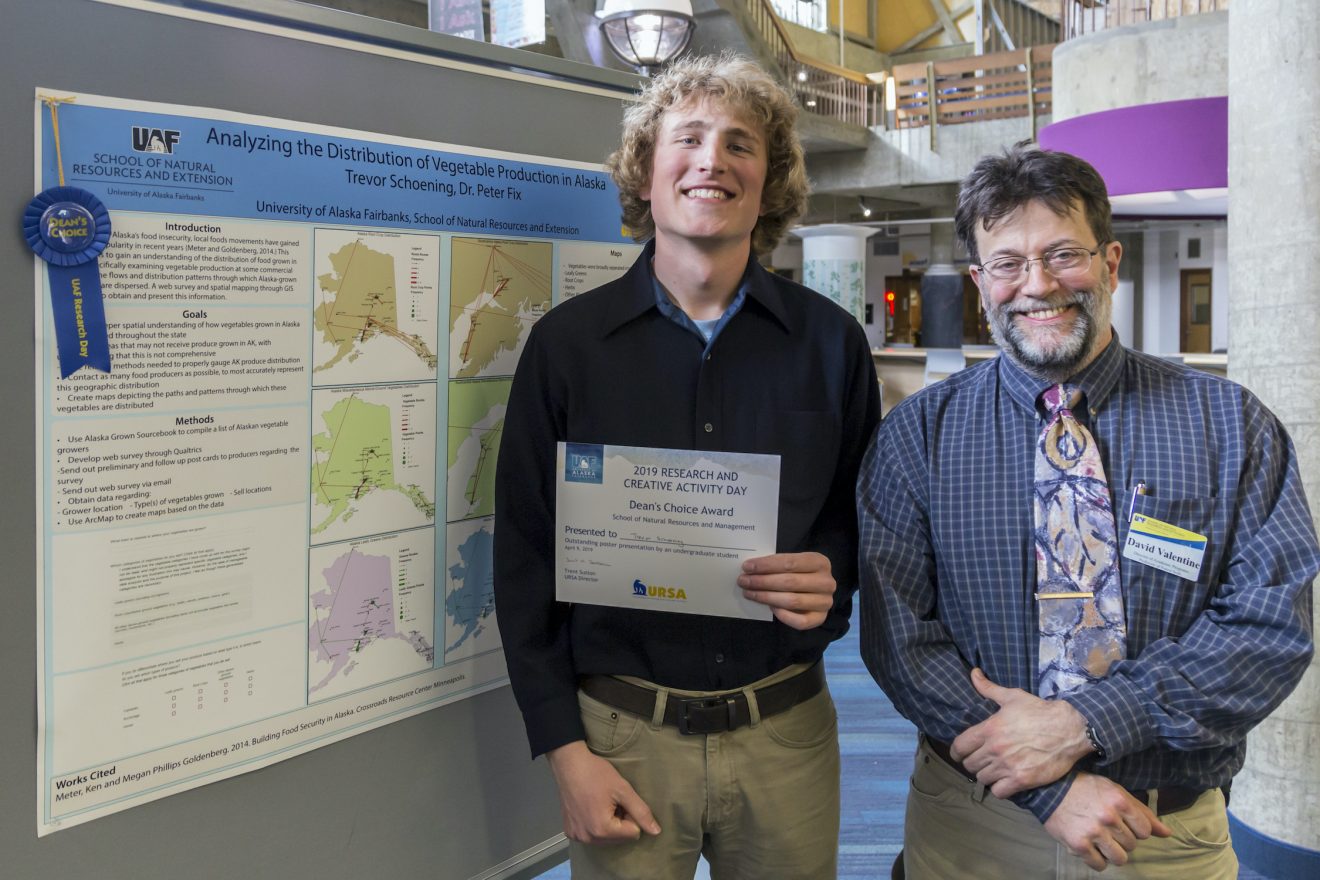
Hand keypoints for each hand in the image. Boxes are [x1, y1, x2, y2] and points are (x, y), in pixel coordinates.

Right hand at [545, 741, 660, 844]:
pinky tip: (590, 807)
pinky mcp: (570, 832)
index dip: (631, 815)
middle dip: (620, 821)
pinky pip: (592, 835)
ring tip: (601, 803)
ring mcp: (577, 836)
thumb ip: (641, 811)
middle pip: (619, 838)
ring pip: (606, 838)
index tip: (620, 799)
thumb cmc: (597, 773)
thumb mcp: (623, 789)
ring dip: (609, 823)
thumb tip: (656, 832)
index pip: (633, 833)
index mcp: (602, 830)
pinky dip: (595, 824)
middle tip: (611, 800)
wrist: (569, 764)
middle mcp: (588, 839)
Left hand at [738, 552, 834, 629]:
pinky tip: (770, 607)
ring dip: (766, 597)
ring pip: (792, 601)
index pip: (789, 562)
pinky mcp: (820, 618)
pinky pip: (800, 621)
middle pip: (789, 582)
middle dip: (762, 581)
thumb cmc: (801, 573)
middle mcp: (826, 582)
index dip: (766, 565)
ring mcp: (825, 602)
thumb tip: (750, 568)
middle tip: (743, 581)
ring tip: (749, 593)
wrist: (818, 591)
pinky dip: (783, 615)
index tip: (747, 567)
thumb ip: (778, 564)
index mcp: (820, 562)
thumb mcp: (794, 563)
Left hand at [950, 668, 1092, 796]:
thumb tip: (973, 673)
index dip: (957, 751)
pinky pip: (999, 792)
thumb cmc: (1039, 711)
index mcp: (989, 729)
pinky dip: (999, 788)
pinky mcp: (1022, 780)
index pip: (959, 746)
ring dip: (985, 775)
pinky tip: (1004, 781)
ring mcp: (1008, 766)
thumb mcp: (1012, 696)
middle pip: (969, 765)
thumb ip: (988, 688)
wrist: (1069, 730)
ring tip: (992, 771)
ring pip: (982, 779)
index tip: (960, 753)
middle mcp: (995, 749)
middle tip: (980, 761)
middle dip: (972, 763)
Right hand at [1043, 772, 1171, 870]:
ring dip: (1112, 853)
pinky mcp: (1078, 845)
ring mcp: (1093, 832)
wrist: (1049, 790)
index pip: (1145, 831)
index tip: (1123, 823)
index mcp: (1119, 800)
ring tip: (1101, 841)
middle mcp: (1108, 817)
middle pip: (1132, 845)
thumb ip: (1142, 811)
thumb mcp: (1115, 791)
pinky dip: (1096, 860)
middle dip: (1122, 839)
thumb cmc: (1085, 789)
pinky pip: (1099, 865)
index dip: (1136, 829)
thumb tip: (1167, 833)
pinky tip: (1090, 848)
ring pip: (1120, 858)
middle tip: (1107, 829)